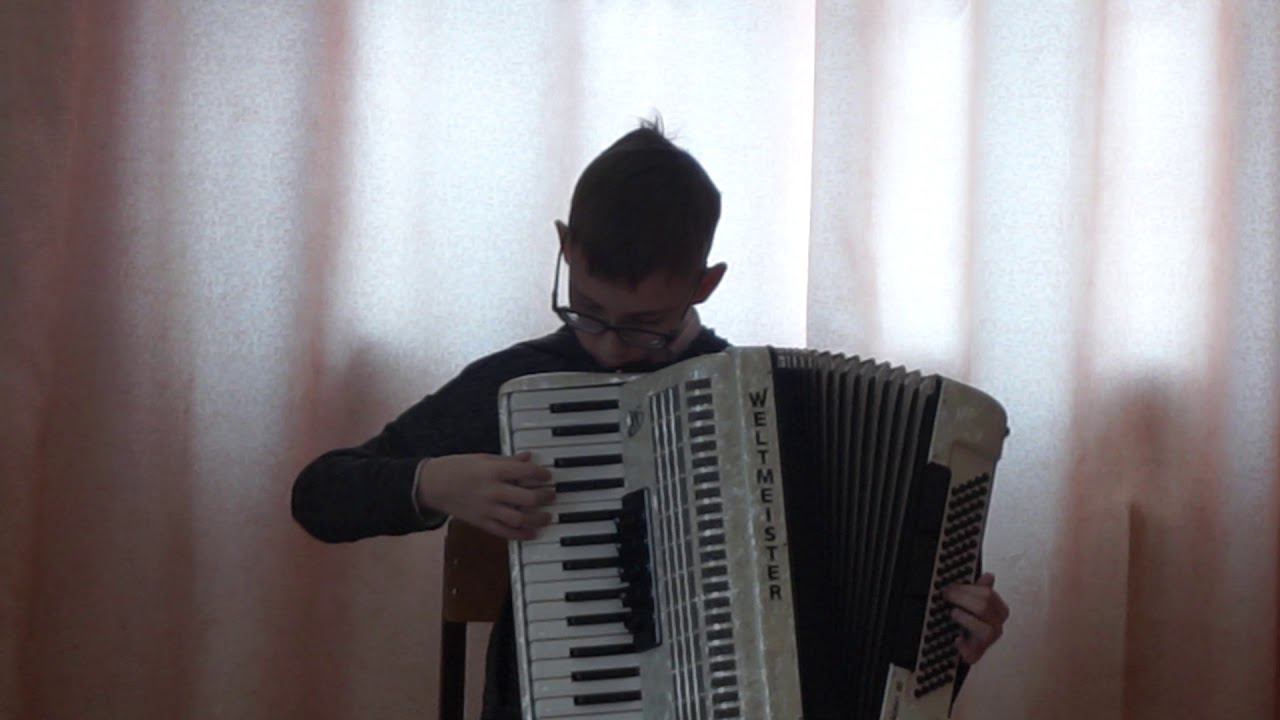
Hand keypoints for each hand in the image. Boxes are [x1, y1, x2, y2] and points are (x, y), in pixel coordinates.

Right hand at [415, 452, 553, 540]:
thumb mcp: (483, 458)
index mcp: (493, 470)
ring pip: (520, 519)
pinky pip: (505, 532)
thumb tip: (529, 457)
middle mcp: (492, 491)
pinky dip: (521, 534)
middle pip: (528, 498)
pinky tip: (532, 533)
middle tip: (552, 495)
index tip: (548, 476)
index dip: (542, 474)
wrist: (432, 485)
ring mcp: (487, 509)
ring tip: (547, 516)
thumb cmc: (457, 467)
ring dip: (538, 519)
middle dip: (544, 497)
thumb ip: (508, 460)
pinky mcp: (481, 522)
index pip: (526, 472)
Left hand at [941, 572, 1008, 664]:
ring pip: (985, 630)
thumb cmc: (968, 622)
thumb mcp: (973, 603)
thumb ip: (980, 590)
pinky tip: (956, 640)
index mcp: (998, 611)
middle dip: (962, 598)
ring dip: (966, 619)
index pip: (988, 594)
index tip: (951, 586)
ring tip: (953, 613)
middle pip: (984, 608)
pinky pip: (972, 651)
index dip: (968, 588)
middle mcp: (997, 626)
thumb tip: (990, 575)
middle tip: (947, 594)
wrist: (963, 646)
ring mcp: (988, 641)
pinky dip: (963, 645)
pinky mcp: (976, 655)